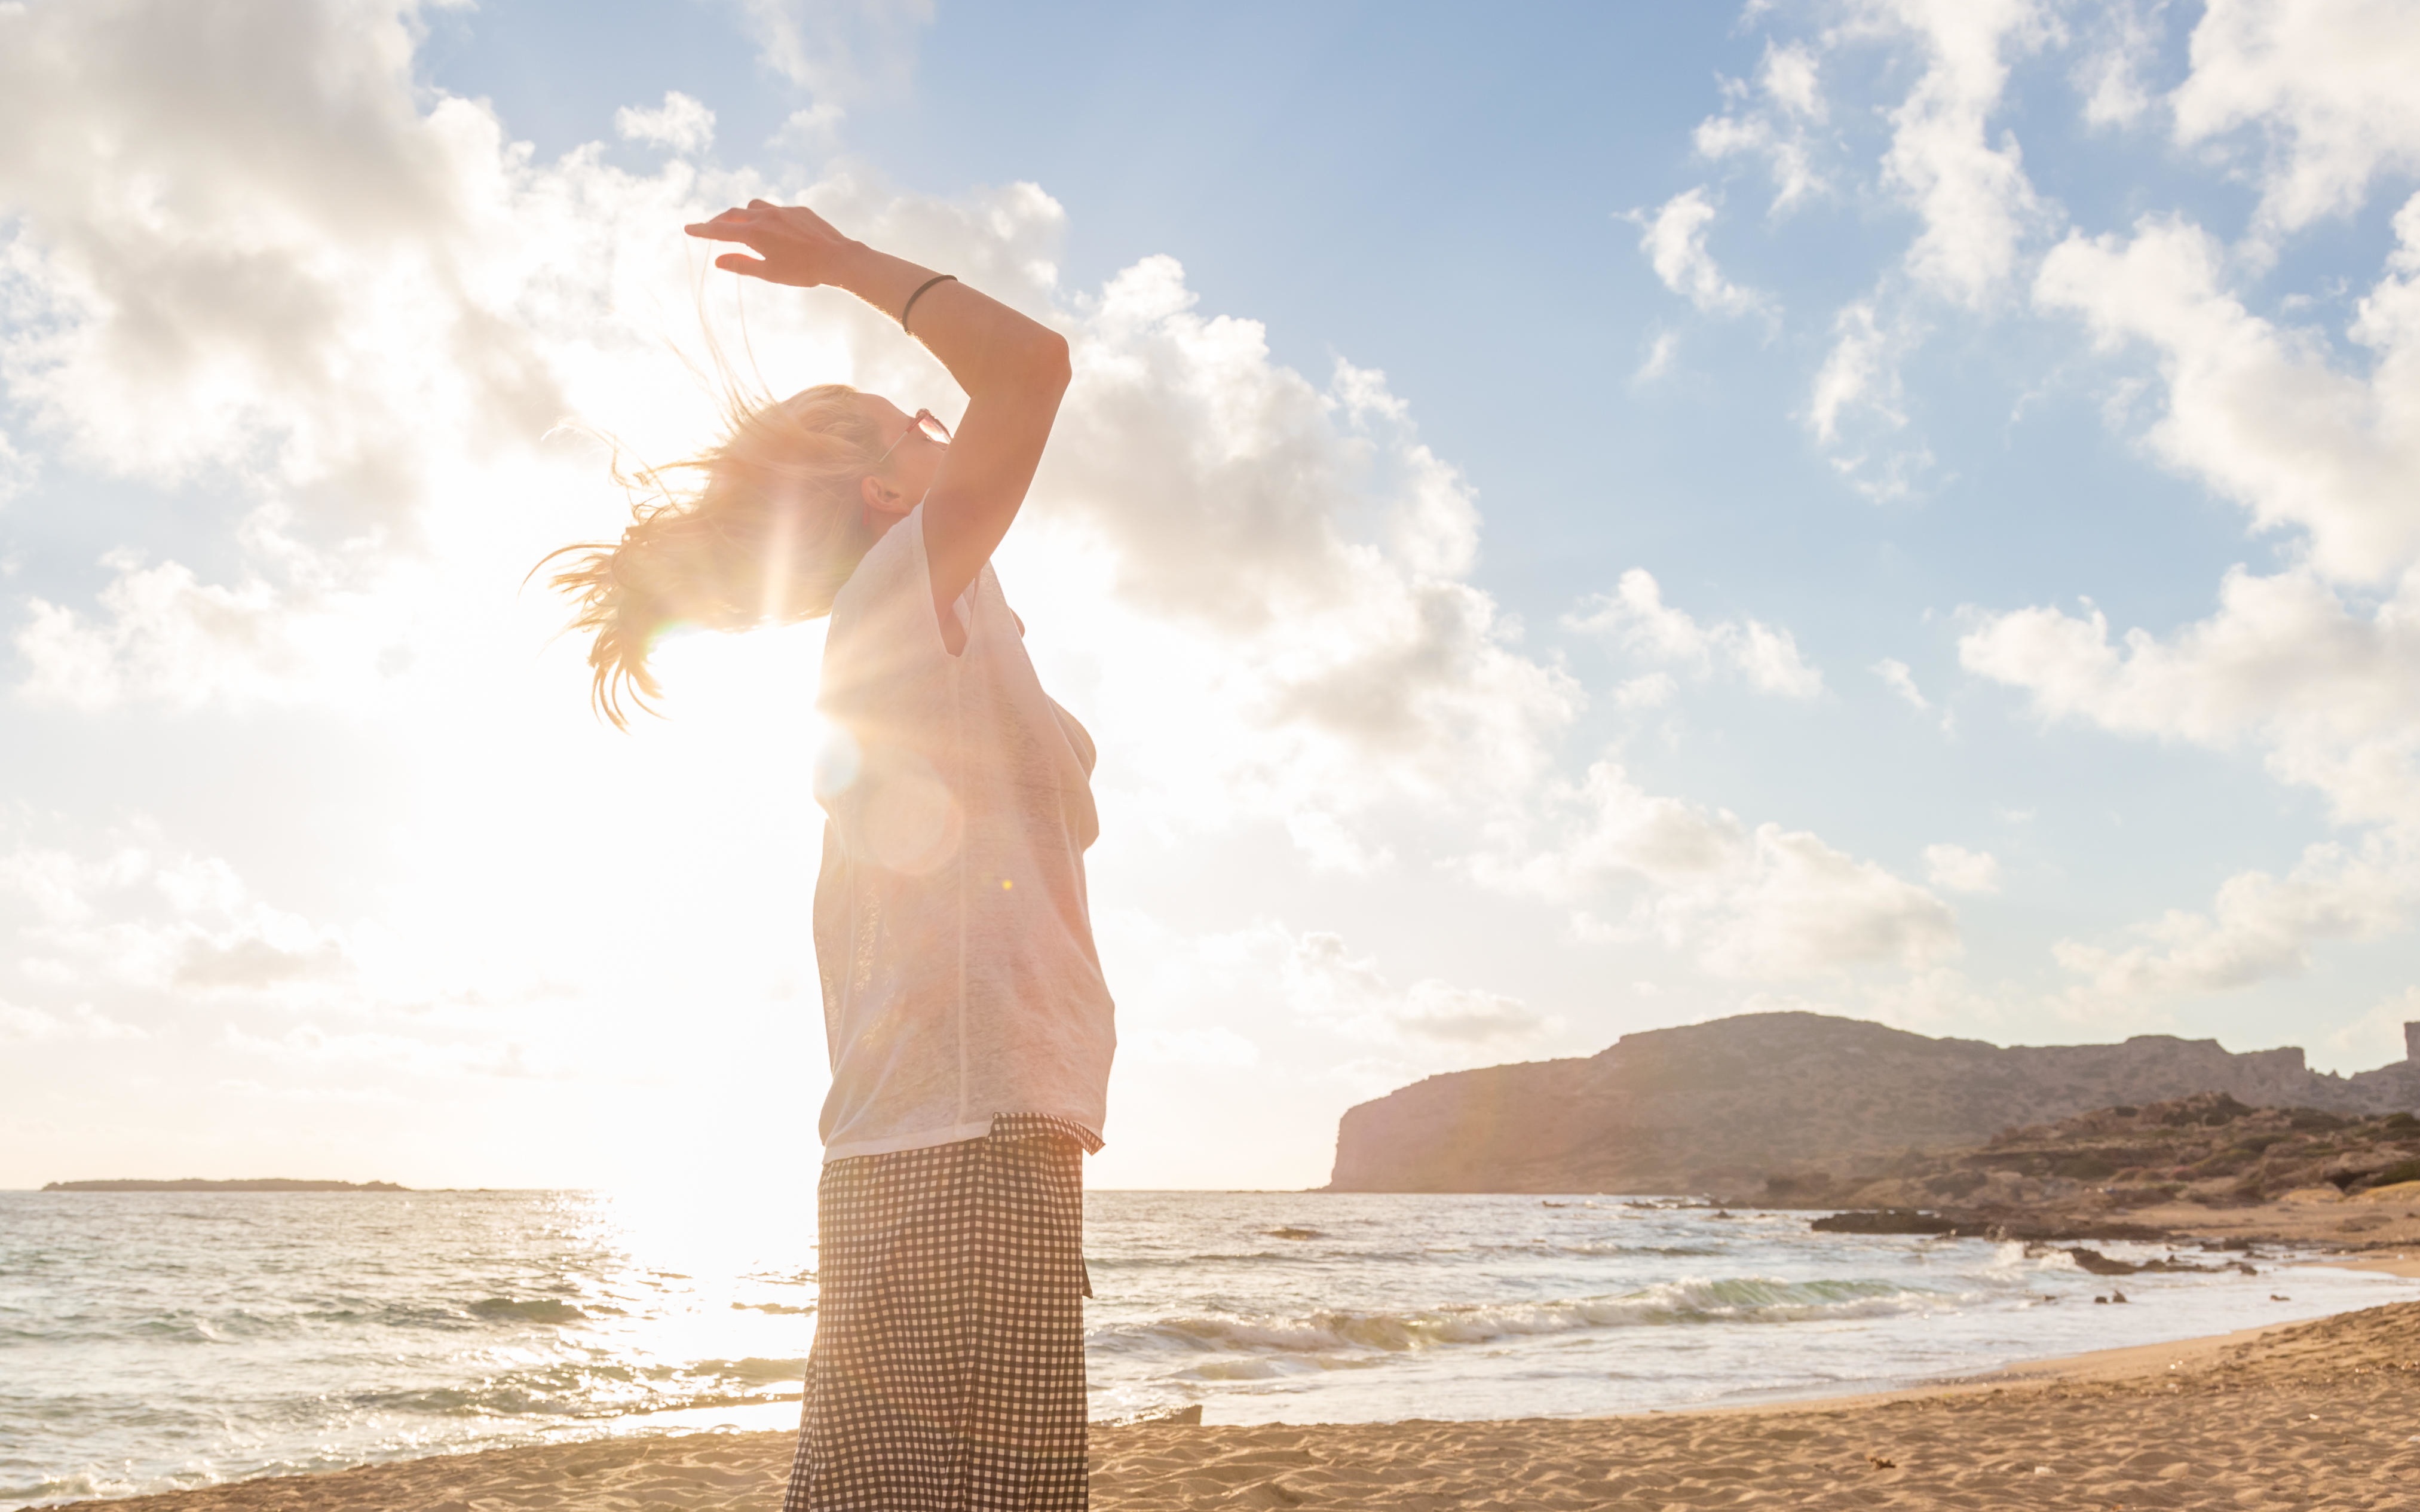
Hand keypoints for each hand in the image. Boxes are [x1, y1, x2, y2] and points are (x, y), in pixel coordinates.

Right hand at [682, 200, 859, 287]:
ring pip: (754, 206)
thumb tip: (717, 260)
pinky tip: (772, 228)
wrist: (838, 258)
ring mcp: (783, 210)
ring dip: (743, 214)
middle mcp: (765, 216)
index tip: (687, 228)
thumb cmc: (803, 271)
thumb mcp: (769, 272)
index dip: (702, 230)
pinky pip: (776, 209)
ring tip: (741, 226)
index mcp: (754, 232)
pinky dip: (766, 216)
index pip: (720, 230)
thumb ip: (741, 264)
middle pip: (733, 213)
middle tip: (710, 229)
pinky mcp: (799, 210)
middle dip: (719, 221)